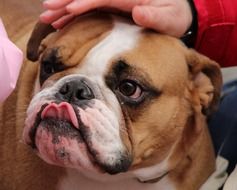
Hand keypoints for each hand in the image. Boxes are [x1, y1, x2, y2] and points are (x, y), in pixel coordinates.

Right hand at [40, 0, 192, 36]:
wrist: (179, 15)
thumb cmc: (175, 17)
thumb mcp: (170, 19)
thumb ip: (156, 16)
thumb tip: (138, 11)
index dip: (85, 1)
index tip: (67, 9)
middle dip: (66, 0)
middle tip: (46, 9)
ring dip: (65, 7)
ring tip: (47, 16)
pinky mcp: (113, 5)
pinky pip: (90, 7)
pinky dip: (75, 13)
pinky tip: (63, 20)